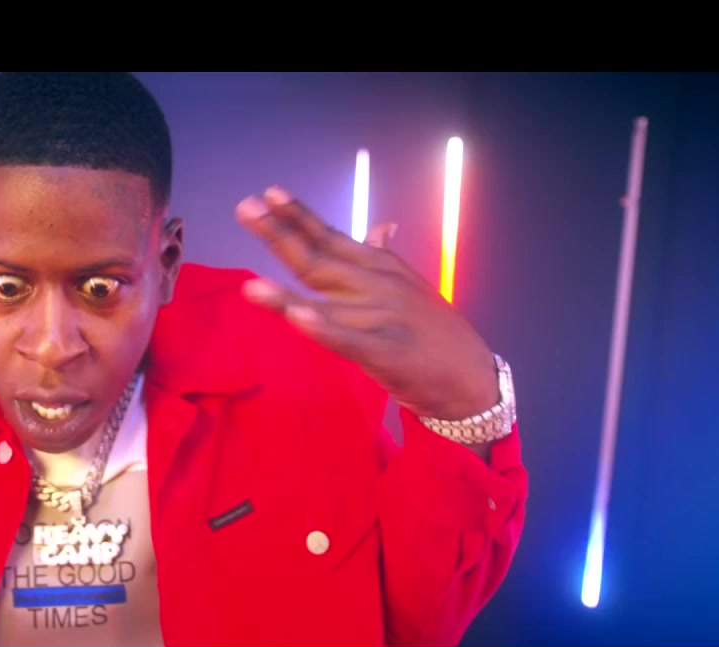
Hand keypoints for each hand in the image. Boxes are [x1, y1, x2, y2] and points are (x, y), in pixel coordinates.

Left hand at [235, 186, 497, 420]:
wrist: (472, 380)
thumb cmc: (434, 334)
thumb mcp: (410, 288)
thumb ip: (385, 257)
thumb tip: (380, 226)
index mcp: (380, 269)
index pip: (332, 238)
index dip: (300, 217)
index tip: (270, 193)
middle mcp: (377, 286)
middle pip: (319, 260)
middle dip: (281, 235)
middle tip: (246, 209)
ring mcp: (382, 318)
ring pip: (325, 304)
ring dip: (285, 297)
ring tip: (250, 286)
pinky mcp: (386, 354)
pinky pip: (348, 340)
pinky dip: (324, 329)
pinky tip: (298, 319)